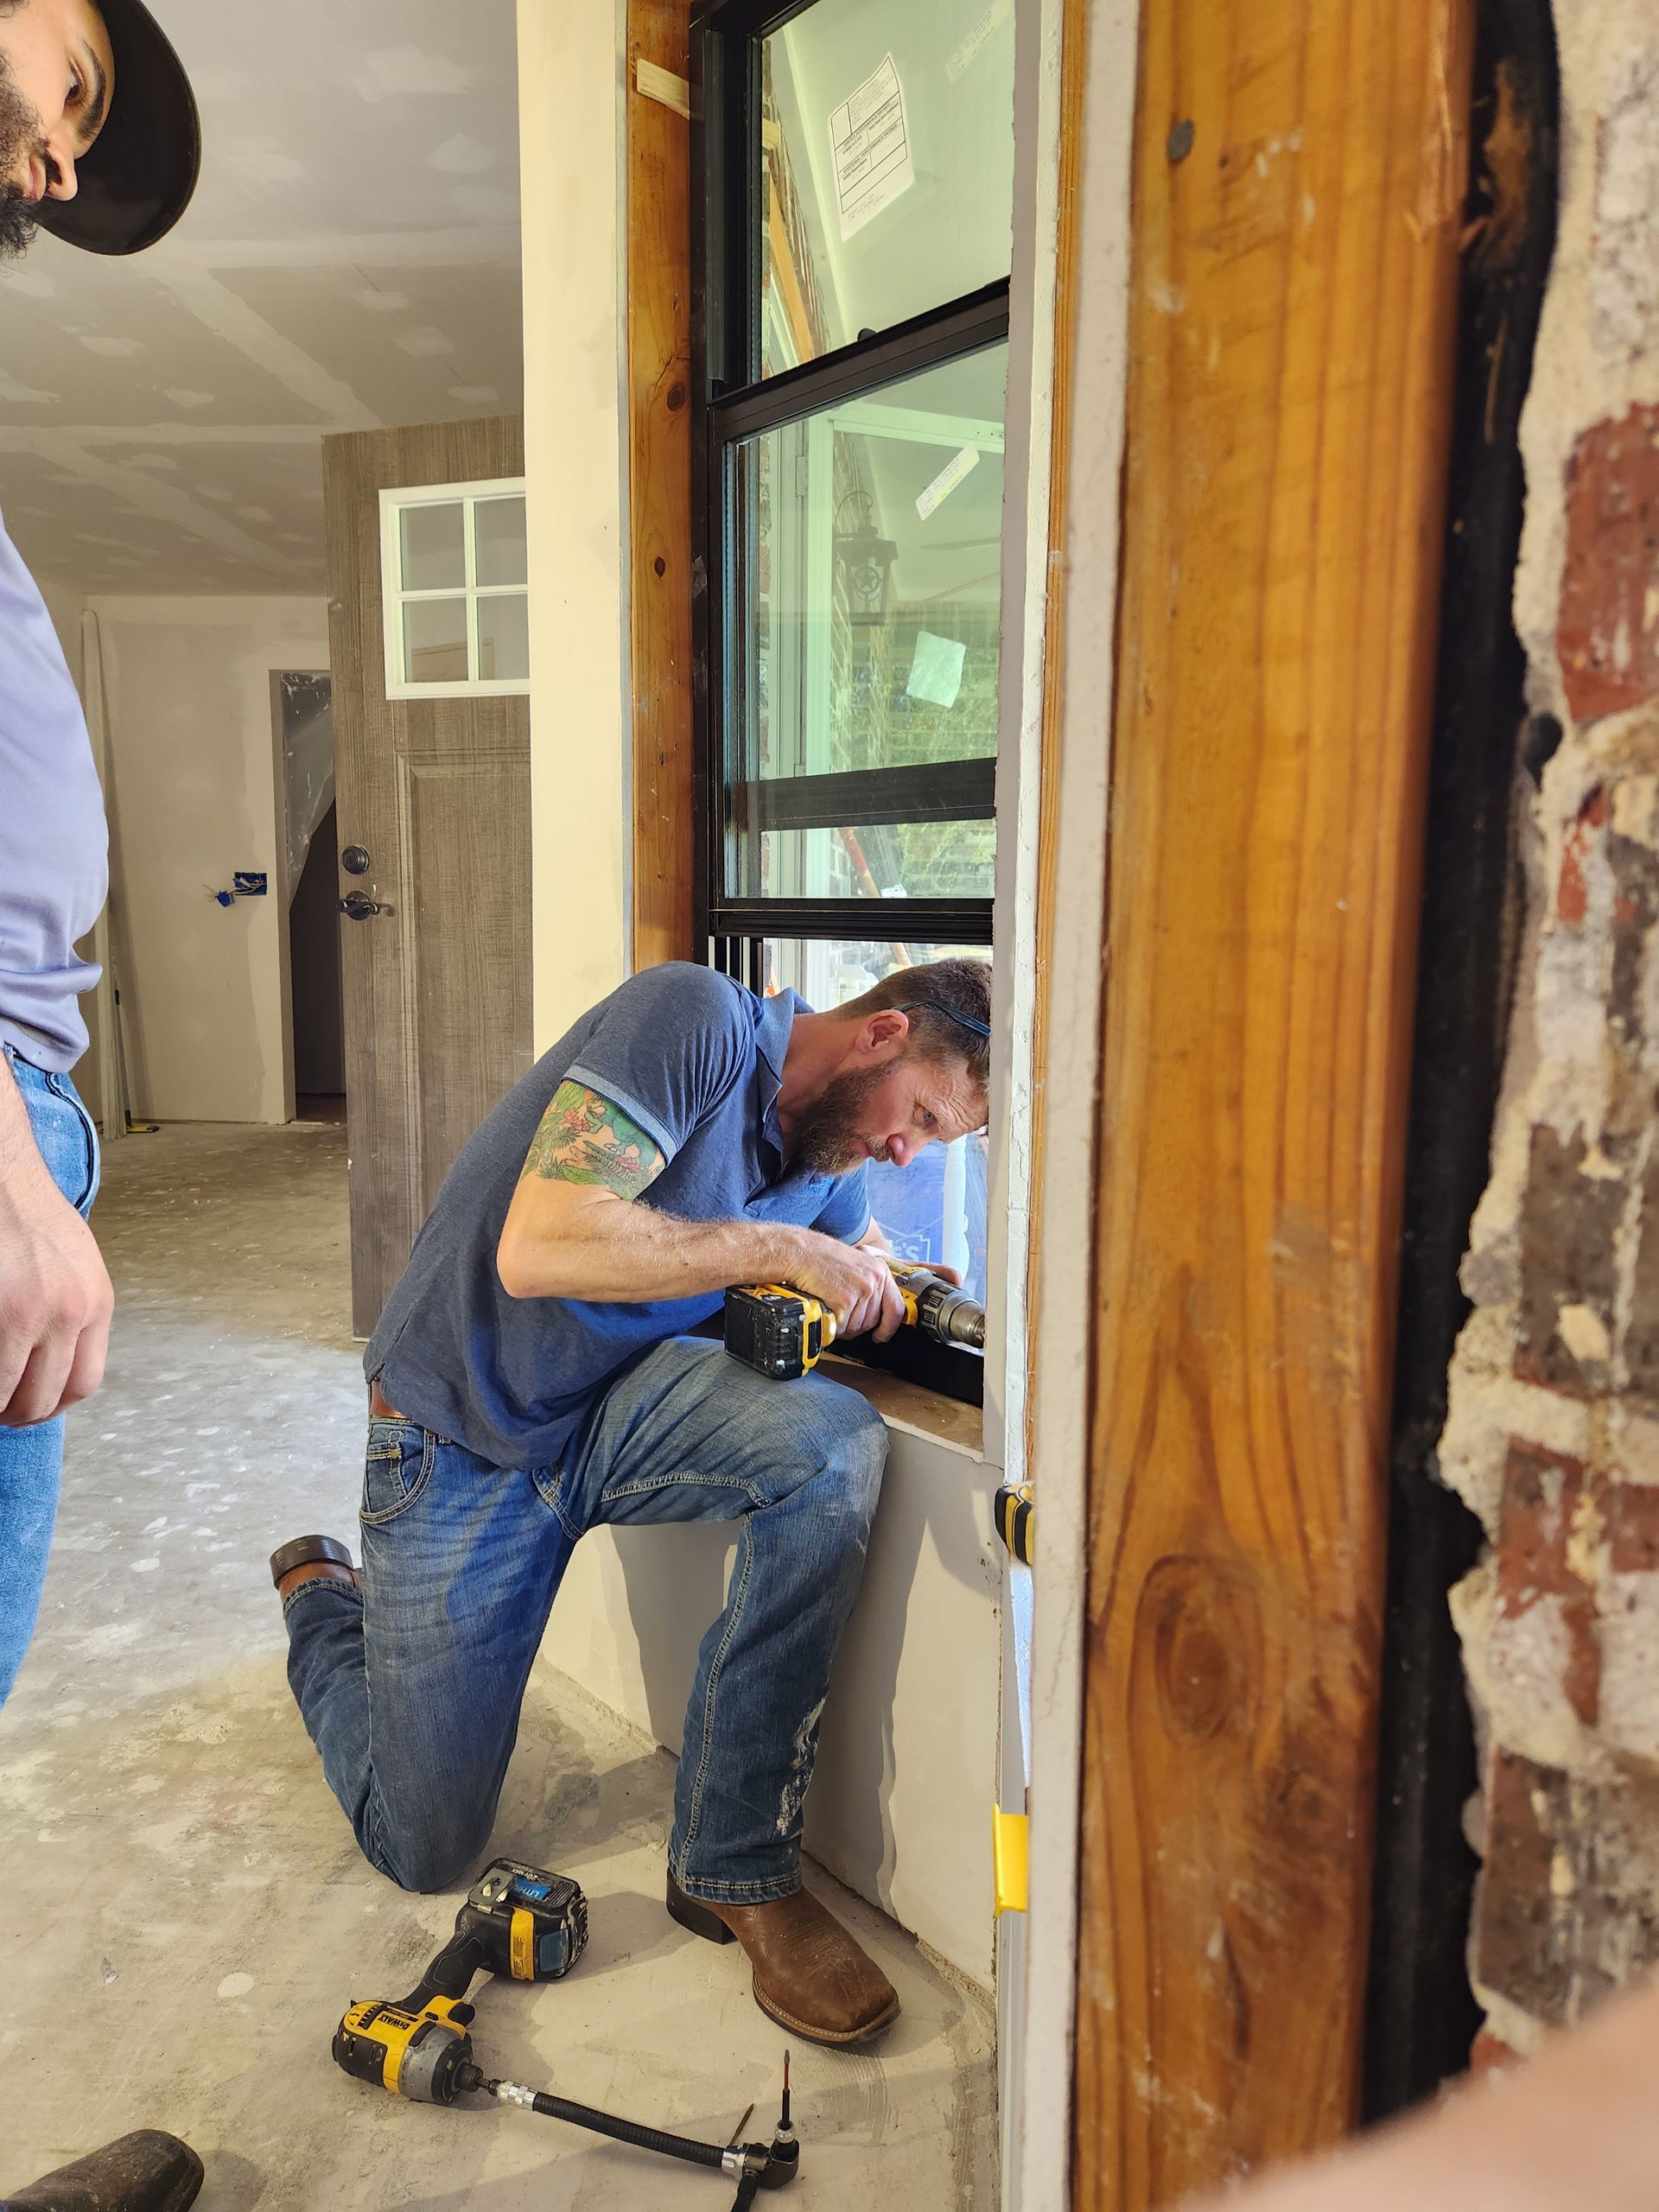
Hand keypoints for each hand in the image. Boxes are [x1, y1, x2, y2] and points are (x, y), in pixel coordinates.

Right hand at [0, 1158, 112, 1425]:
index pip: (85, 1382)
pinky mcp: (1, 1314)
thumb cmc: (32, 1220)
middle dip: (19, 1414)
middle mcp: (70, 1314)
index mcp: (96, 1305)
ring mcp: (31, 1315)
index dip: (55, 1405)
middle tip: (1, 1412)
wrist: (5, 1181)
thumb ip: (72, 1314)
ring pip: (13, 1394)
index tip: (33, 1407)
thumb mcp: (76, 1267)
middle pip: (47, 1397)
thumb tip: (54, 1365)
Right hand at [780, 1231, 909, 1342]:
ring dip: (842, 1325)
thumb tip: (873, 1310)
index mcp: (880, 1271)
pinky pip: (842, 1326)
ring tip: (831, 1309)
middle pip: (871, 1321)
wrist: (802, 1253)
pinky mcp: (846, 1300)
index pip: (896, 1308)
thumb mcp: (856, 1265)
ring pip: (856, 1327)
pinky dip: (831, 1324)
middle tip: (841, 1317)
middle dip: (855, 1325)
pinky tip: (825, 1309)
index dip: (889, 1327)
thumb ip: (869, 1284)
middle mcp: (875, 1280)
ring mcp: (862, 1290)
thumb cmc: (822, 1258)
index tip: (881, 1335)